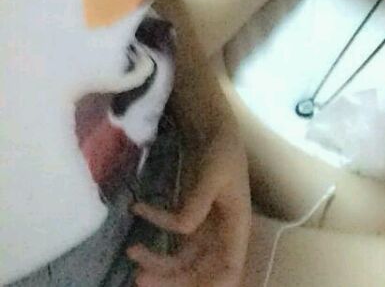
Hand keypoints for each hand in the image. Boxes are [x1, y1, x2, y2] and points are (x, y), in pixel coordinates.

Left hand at [128, 126, 250, 285]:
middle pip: (198, 271)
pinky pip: (171, 233)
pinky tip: (138, 208)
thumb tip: (182, 231)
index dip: (215, 286)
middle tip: (139, 278)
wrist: (215, 129)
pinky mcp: (190, 217)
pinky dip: (155, 223)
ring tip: (132, 251)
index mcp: (236, 228)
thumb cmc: (223, 150)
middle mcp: (221, 235)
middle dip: (170, 280)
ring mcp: (204, 229)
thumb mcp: (213, 173)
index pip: (230, 269)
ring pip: (181, 259)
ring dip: (157, 261)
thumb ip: (198, 202)